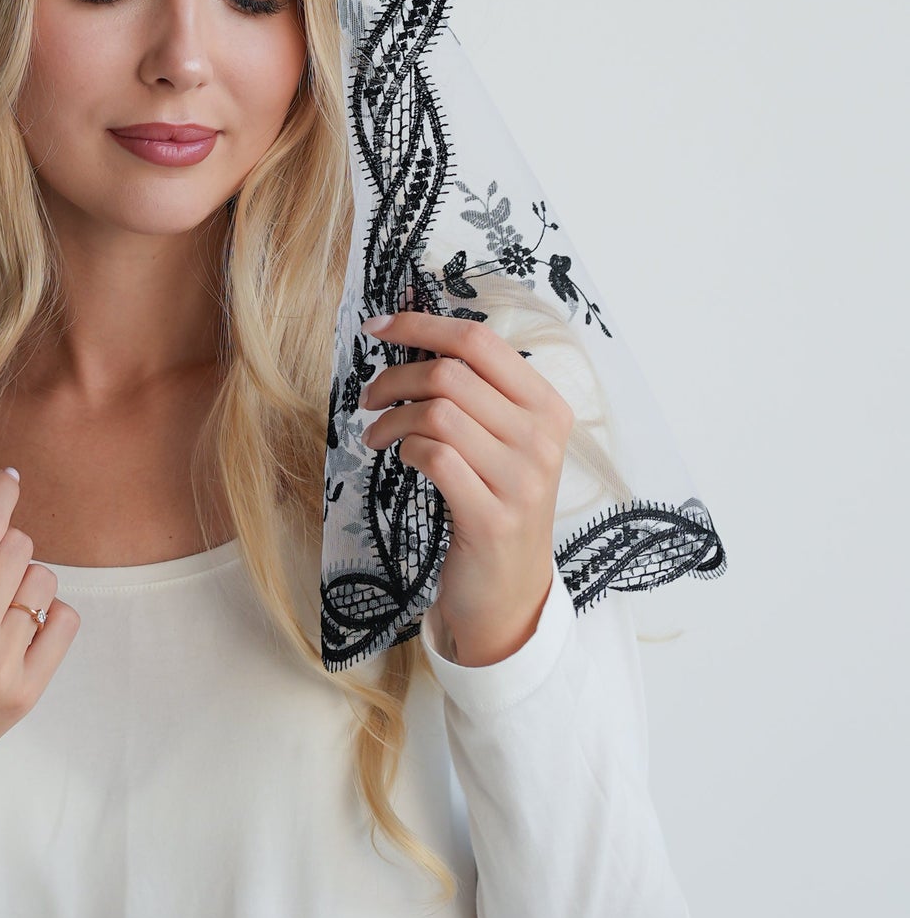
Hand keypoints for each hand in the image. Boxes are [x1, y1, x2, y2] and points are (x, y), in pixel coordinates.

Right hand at [0, 468, 79, 803]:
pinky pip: (64, 621)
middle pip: (18, 548)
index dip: (0, 496)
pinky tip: (17, 630)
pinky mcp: (27, 691)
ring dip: (22, 582)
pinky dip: (46, 616)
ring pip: (42, 581)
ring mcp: (1, 666)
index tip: (8, 480)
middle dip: (3, 546)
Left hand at [358, 311, 574, 666]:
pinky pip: (433, 456)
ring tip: (376, 435)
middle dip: (395, 377)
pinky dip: (404, 449)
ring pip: (437, 412)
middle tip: (369, 397)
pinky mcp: (492, 516)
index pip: (480, 342)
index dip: (421, 325)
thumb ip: (471, 391)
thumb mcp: (500, 441)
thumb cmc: (495, 503)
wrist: (511, 592)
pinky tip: (398, 459)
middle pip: (451, 374)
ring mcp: (522, 479)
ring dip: (391, 418)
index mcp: (547, 406)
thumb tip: (410, 328)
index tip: (377, 326)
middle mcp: (542, 437)